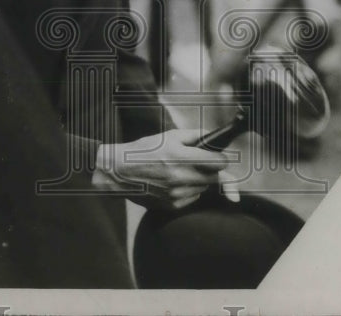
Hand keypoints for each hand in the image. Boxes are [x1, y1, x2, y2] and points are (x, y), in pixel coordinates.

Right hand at [92, 129, 229, 209]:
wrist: (120, 173)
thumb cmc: (144, 151)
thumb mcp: (169, 136)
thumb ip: (195, 135)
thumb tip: (212, 136)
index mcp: (182, 157)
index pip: (219, 163)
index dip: (220, 158)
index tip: (218, 157)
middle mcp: (181, 177)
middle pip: (215, 178)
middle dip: (211, 170)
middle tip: (198, 163)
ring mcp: (178, 194)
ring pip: (204, 188)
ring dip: (200, 180)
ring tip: (181, 171)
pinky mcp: (173, 206)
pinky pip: (193, 198)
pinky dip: (189, 191)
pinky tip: (174, 182)